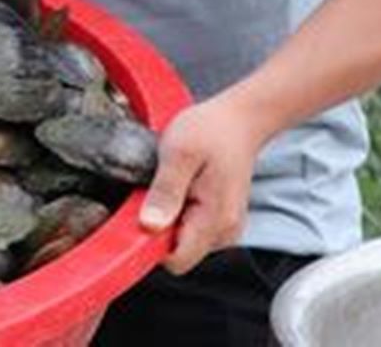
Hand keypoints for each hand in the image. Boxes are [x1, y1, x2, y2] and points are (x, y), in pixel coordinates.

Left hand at [137, 94, 268, 274]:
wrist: (240, 120)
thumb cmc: (212, 131)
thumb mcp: (178, 154)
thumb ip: (164, 192)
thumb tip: (148, 226)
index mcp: (215, 220)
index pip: (176, 260)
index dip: (150, 243)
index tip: (140, 216)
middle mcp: (225, 231)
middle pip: (177, 252)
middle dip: (160, 226)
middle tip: (160, 188)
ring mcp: (225, 227)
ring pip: (182, 241)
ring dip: (170, 217)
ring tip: (175, 183)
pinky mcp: (221, 220)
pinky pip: (191, 229)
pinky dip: (180, 212)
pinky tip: (183, 187)